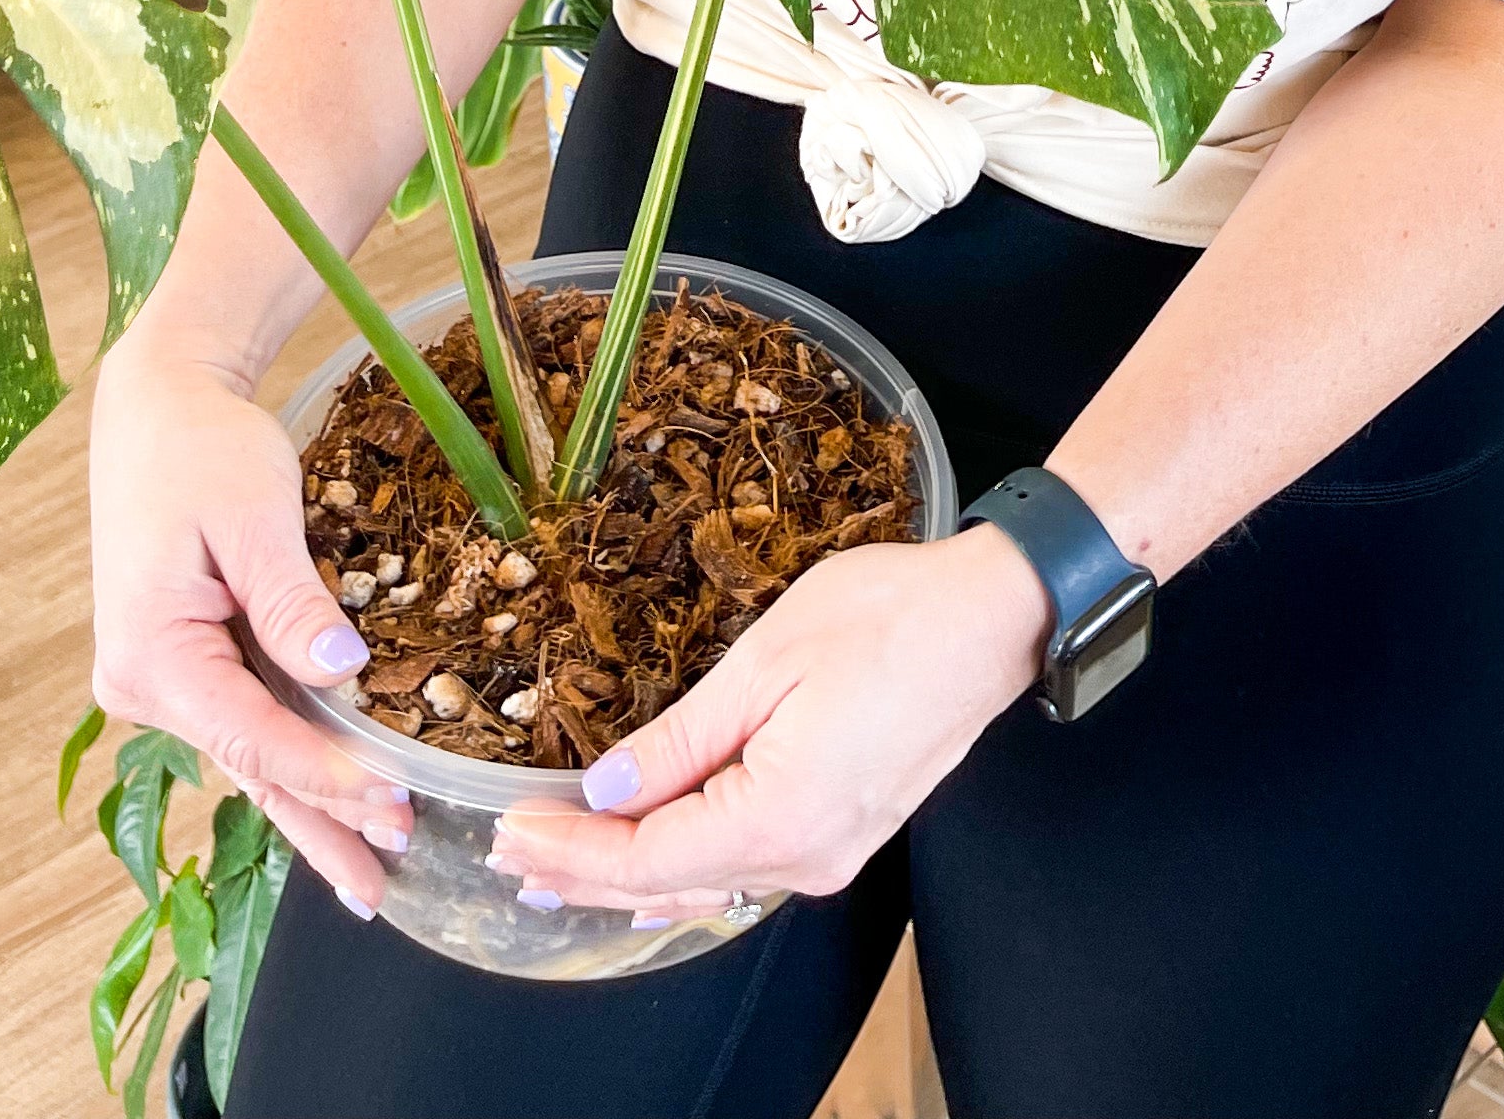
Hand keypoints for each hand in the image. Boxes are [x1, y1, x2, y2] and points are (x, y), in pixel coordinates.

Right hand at [88, 319, 413, 916]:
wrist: (155, 408)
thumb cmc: (201, 449)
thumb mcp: (251, 514)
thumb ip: (291, 598)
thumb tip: (341, 675)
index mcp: (151, 655)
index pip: (253, 735)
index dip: (325, 775)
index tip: (390, 805)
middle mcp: (144, 685)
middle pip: (249, 766)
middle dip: (321, 823)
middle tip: (385, 880)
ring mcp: (159, 681)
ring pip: (249, 755)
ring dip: (309, 806)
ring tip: (367, 870)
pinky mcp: (184, 665)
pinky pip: (244, 724)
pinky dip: (289, 763)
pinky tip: (327, 806)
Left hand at [488, 527, 1049, 924]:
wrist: (993, 619)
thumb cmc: (889, 617)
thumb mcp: (765, 661)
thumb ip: (679, 739)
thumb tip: (606, 792)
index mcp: (780, 818)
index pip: (645, 858)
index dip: (571, 849)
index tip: (511, 829)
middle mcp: (807, 859)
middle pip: (668, 885)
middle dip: (583, 871)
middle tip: (510, 857)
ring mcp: (832, 853)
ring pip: (705, 883)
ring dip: (627, 875)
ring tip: (558, 867)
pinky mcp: (846, 833)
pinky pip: (745, 869)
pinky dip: (684, 868)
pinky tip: (652, 869)